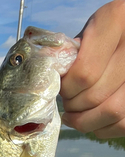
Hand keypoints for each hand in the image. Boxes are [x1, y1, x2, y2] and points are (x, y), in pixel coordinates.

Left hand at [60, 0, 124, 137]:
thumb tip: (46, 81)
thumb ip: (69, 55)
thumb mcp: (87, 33)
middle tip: (67, 103)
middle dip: (73, 106)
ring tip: (74, 116)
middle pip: (94, 96)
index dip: (67, 89)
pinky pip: (122, 123)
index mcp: (114, 22)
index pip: (84, 73)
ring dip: (86, 121)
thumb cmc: (104, 34)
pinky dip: (103, 129)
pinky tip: (93, 121)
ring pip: (111, 112)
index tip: (61, 88)